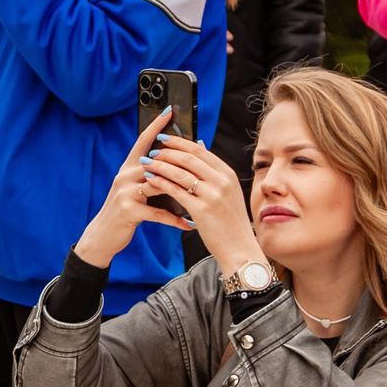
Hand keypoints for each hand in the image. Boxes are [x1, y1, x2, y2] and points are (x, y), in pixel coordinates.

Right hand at [74, 110, 192, 266]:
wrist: (102, 234)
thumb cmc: (125, 210)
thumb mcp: (135, 189)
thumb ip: (150, 175)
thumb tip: (173, 165)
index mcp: (129, 167)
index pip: (143, 141)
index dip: (156, 125)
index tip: (169, 111)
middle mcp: (125, 175)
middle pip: (155, 161)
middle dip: (177, 159)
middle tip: (199, 157)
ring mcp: (125, 192)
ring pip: (158, 183)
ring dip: (180, 190)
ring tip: (200, 195)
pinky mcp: (129, 210)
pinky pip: (157, 212)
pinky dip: (174, 219)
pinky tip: (188, 224)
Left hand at [141, 132, 261, 270]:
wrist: (239, 248)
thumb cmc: (230, 221)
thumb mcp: (228, 191)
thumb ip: (214, 170)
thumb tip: (200, 145)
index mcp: (227, 174)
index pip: (200, 150)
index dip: (180, 142)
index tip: (164, 138)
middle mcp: (221, 181)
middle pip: (189, 158)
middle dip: (167, 152)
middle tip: (152, 150)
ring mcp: (212, 195)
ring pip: (180, 173)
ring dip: (160, 165)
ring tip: (147, 163)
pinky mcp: (201, 210)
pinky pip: (176, 191)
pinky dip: (161, 182)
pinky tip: (151, 179)